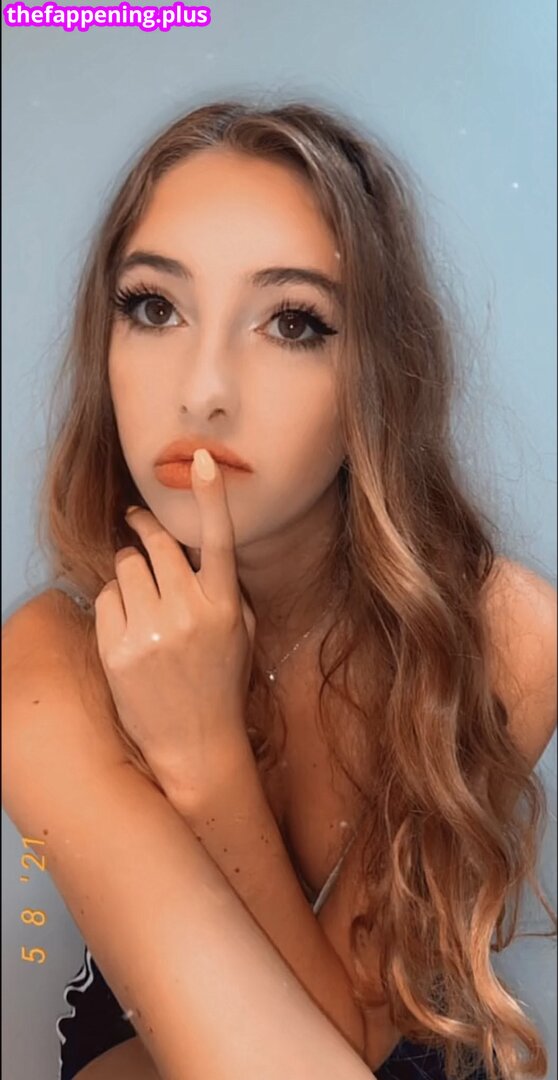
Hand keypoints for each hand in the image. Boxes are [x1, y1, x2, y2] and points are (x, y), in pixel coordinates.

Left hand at [94, 449, 256, 795]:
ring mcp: (151, 632)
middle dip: (144, 528)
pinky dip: (113, 602)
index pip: (218, 540)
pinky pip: (105, 598)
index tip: (202, 459)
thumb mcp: (241, 633)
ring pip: (125, 565)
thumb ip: (224, 588)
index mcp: (225, 606)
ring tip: (139, 593)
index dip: (211, 496)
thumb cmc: (222, 682)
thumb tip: (196, 547)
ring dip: (129, 569)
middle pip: (155, 543)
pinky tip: (127, 624)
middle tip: (137, 521)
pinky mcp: (118, 650)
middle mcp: (189, 613)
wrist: (197, 743)